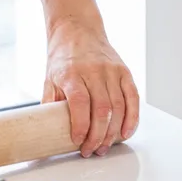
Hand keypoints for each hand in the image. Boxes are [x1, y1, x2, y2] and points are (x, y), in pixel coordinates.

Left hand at [44, 18, 139, 156]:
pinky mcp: (124, 71)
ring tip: (104, 146)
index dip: (81, 125)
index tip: (78, 141)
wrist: (77, 30)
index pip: (80, 102)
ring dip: (113, 132)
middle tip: (91, 150)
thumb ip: (51, 105)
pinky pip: (133, 97)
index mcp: (71, 73)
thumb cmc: (63, 58)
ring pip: (118, 107)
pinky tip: (126, 132)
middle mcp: (94, 70)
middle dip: (98, 135)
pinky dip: (132, 117)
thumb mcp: (49, 79)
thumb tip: (48, 133)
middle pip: (102, 108)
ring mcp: (111, 70)